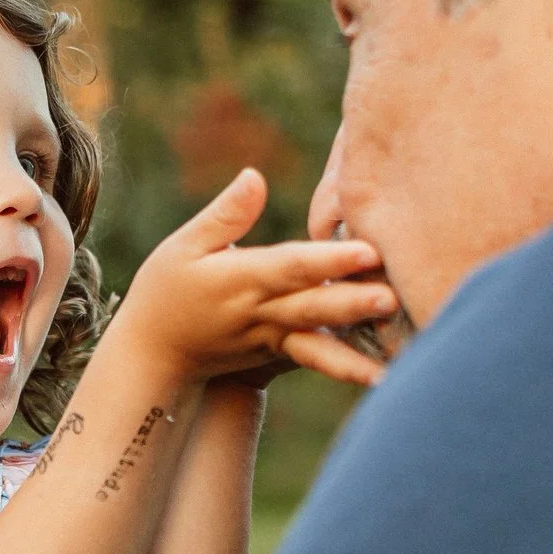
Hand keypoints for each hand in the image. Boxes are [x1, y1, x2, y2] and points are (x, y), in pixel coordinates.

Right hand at [108, 170, 397, 390]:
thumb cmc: (165, 293)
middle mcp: (260, 314)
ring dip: (357, 350)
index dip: (328, 260)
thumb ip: (224, 215)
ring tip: (398, 360)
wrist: (154, 356)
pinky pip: (317, 360)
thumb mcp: (182, 247)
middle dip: (352, 304)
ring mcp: (272, 340)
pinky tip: (384, 377)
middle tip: (391, 298)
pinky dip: (348, 368)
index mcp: (240, 280)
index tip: (366, 251)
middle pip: (312, 307)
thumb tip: (256, 176)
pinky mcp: (279, 356)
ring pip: (319, 343)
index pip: (290, 267)